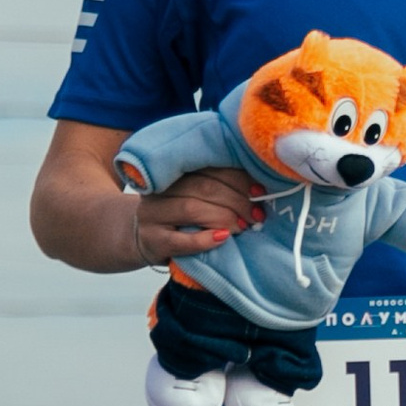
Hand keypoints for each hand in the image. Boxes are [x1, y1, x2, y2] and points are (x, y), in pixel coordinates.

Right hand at [134, 167, 266, 264]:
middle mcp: (159, 188)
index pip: (208, 166)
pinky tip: (223, 238)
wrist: (146, 239)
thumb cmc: (180, 215)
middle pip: (203, 187)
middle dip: (237, 201)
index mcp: (173, 169)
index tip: (260, 191)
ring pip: (192, 209)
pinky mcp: (152, 240)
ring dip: (225, 218)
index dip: (238, 177)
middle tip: (257, 215)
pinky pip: (180, 240)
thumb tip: (258, 189)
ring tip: (243, 227)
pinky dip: (205, 239)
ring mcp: (152, 214)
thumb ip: (218, 185)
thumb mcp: (195, 194)